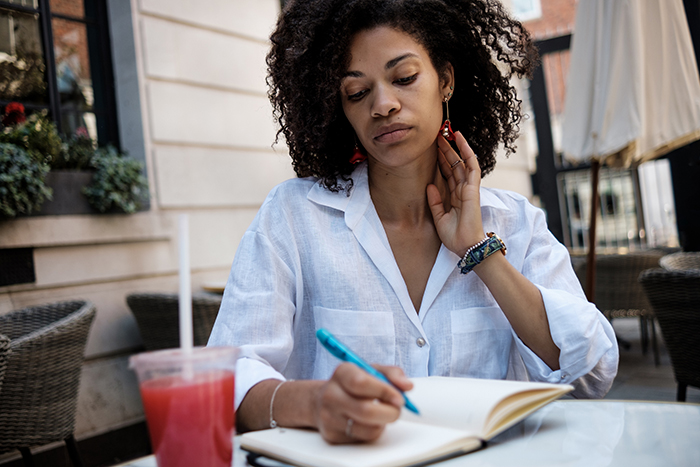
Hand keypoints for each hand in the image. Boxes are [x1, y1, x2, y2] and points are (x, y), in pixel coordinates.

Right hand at [312, 363, 411, 443]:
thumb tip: (407, 386)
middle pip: (365, 410)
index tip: (399, 398)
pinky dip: (373, 431)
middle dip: (390, 412)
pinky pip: (363, 438)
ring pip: (367, 429)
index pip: (361, 383)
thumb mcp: (371, 370)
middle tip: (397, 409)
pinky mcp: (332, 435)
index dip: (385, 391)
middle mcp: (331, 394)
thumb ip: (392, 374)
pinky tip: (368, 422)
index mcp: (342, 372)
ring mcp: (329, 416)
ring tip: (382, 413)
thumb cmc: (353, 383)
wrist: (323, 400)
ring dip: (383, 423)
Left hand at [427, 131, 484, 256]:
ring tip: (447, 133)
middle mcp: (462, 189)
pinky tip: (461, 141)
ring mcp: (468, 188)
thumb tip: (429, 185)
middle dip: (446, 149)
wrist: (465, 246)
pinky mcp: (473, 188)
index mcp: (455, 196)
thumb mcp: (439, 218)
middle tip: (437, 135)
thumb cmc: (455, 236)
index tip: (433, 148)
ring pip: (462, 162)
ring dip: (455, 147)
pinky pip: (472, 166)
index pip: (448, 173)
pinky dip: (467, 152)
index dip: (442, 160)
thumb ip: (435, 202)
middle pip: (454, 164)